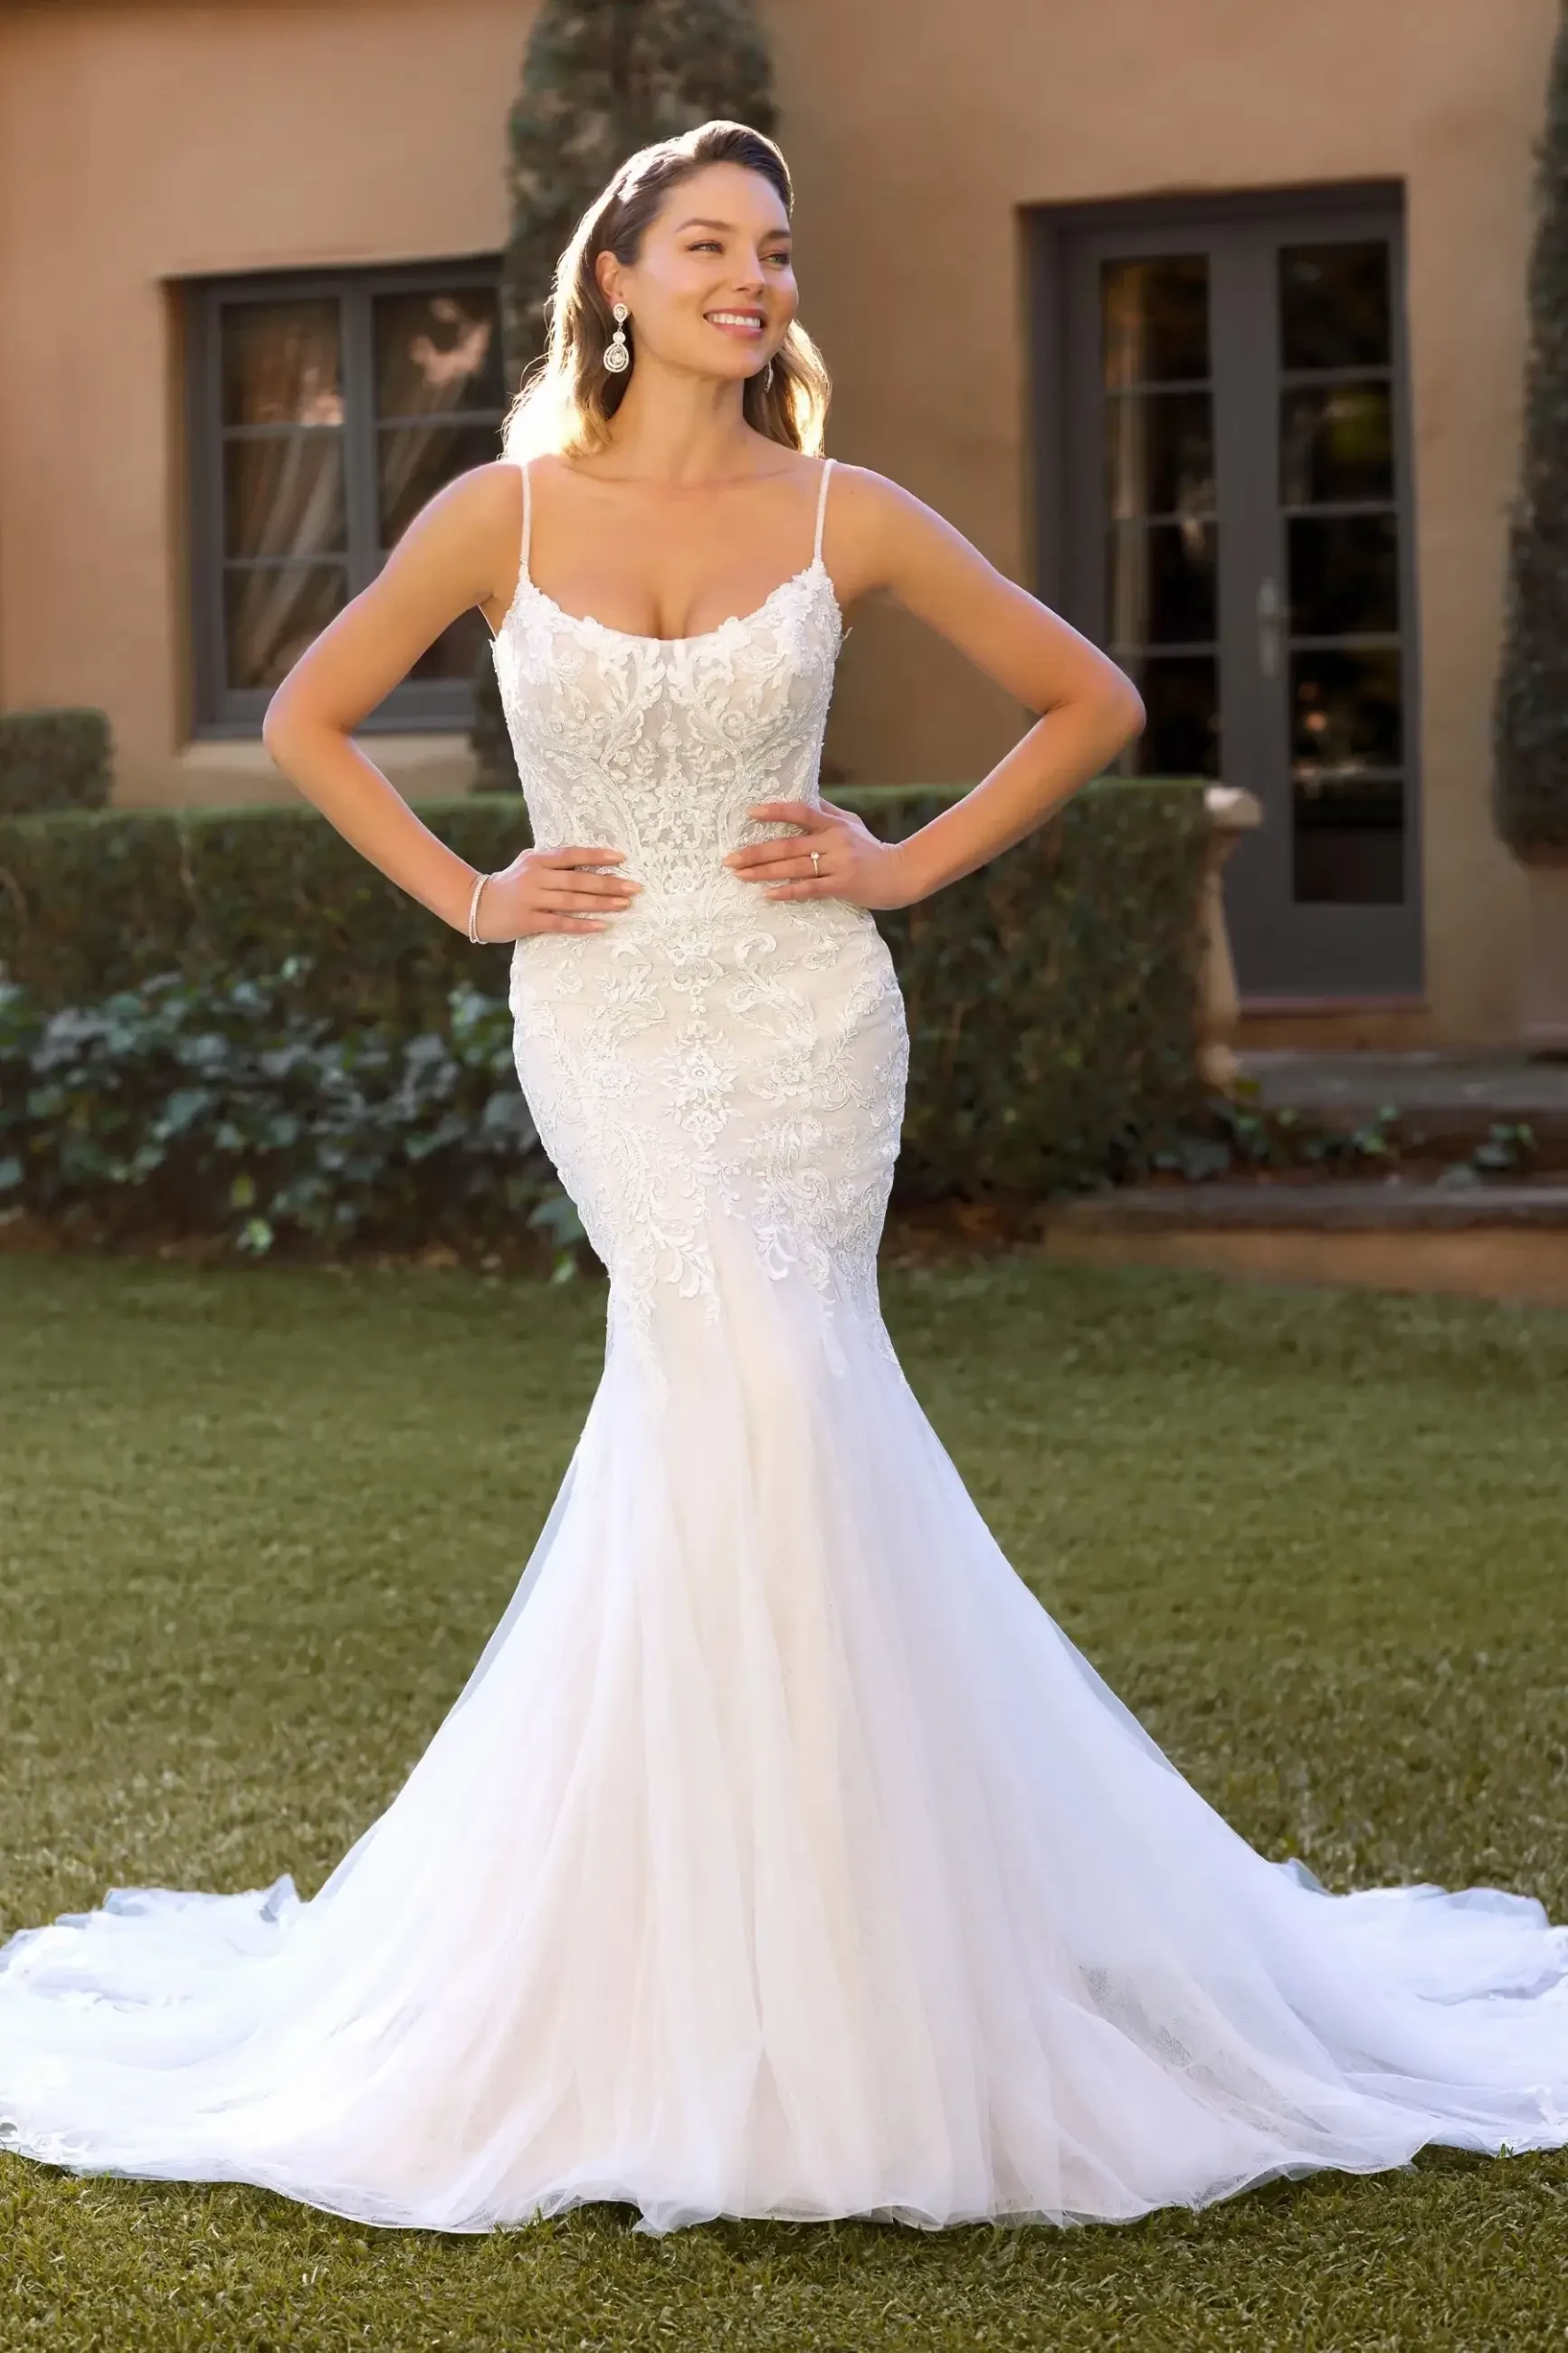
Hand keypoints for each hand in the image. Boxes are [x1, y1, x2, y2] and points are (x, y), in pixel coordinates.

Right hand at [474, 846, 640, 937]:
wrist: (476, 905)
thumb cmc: (510, 885)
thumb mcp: (528, 866)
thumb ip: (554, 863)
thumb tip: (589, 861)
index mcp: (537, 860)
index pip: (572, 855)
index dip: (596, 856)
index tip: (621, 858)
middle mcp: (535, 877)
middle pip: (578, 879)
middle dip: (608, 883)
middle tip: (634, 887)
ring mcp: (532, 899)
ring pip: (573, 901)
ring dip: (601, 903)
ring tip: (625, 904)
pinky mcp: (528, 921)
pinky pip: (561, 923)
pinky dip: (582, 924)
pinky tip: (602, 925)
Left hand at [723, 800, 918, 910]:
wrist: (900, 874)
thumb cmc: (872, 849)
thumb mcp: (852, 824)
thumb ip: (827, 811)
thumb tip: (803, 795)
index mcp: (834, 824)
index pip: (801, 812)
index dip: (776, 811)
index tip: (750, 813)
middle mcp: (834, 842)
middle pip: (789, 845)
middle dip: (756, 852)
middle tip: (730, 858)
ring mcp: (838, 864)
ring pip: (794, 868)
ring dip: (764, 872)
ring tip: (740, 875)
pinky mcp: (842, 886)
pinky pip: (809, 889)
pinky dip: (787, 892)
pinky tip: (767, 895)